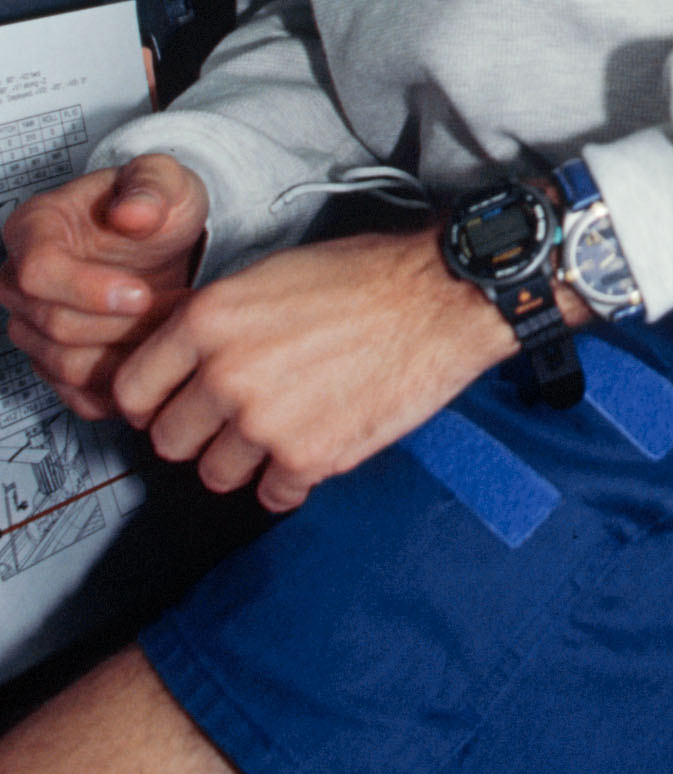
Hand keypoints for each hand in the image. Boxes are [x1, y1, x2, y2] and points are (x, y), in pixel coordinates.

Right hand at [0, 154, 208, 419]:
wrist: (161, 245)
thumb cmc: (155, 208)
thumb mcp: (165, 179)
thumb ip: (151, 186)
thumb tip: (132, 213)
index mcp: (34, 227)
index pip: (38, 272)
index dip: (88, 290)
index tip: (140, 294)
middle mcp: (20, 281)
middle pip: (53, 324)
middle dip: (123, 326)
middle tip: (176, 313)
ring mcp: (33, 327)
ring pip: (65, 365)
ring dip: (128, 357)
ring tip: (176, 333)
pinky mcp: (55, 364)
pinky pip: (79, 395)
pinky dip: (124, 388)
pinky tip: (160, 361)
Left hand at [111, 227, 531, 513]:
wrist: (440, 299)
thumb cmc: (365, 277)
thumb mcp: (269, 276)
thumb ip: (216, 320)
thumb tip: (178, 352)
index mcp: (209, 321)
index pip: (131, 391)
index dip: (150, 403)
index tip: (168, 407)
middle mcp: (225, 374)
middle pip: (168, 442)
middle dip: (198, 434)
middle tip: (232, 420)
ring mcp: (264, 423)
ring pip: (216, 475)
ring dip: (243, 461)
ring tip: (280, 430)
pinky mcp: (309, 458)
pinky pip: (273, 496)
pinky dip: (291, 480)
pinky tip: (315, 444)